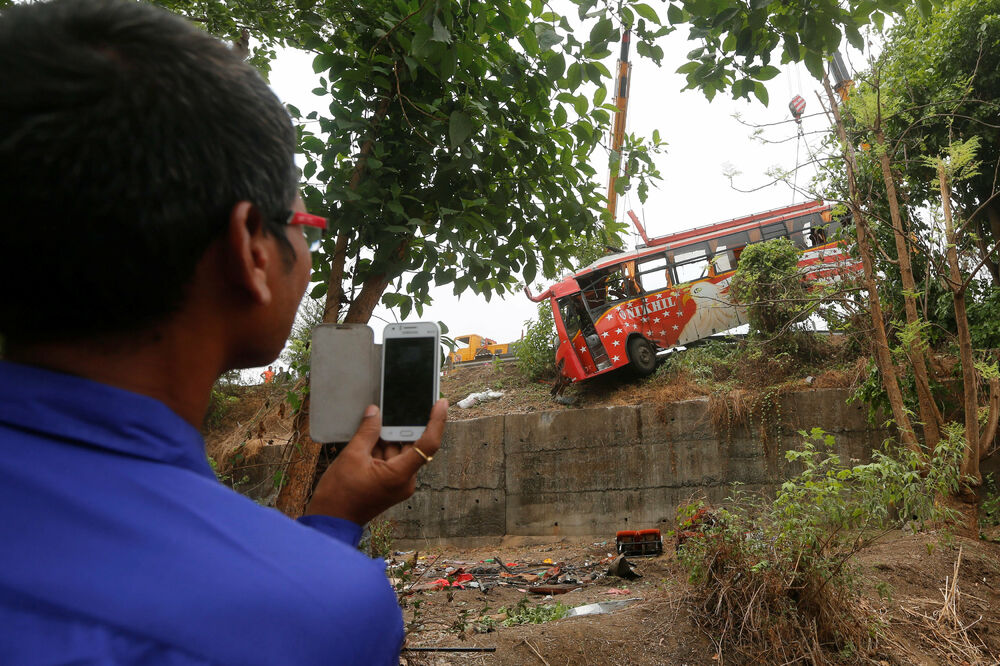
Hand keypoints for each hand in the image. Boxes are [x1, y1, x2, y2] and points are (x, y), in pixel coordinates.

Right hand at [303, 399, 447, 525]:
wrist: (330, 520)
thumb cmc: (339, 494)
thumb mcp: (352, 456)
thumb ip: (367, 431)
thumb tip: (375, 412)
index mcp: (400, 475)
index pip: (428, 444)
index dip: (437, 421)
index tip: (441, 403)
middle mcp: (404, 481)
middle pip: (411, 445)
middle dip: (400, 427)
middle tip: (394, 405)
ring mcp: (397, 483)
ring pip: (399, 451)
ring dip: (387, 437)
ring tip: (373, 421)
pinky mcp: (389, 484)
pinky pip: (391, 460)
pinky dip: (382, 448)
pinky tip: (369, 436)